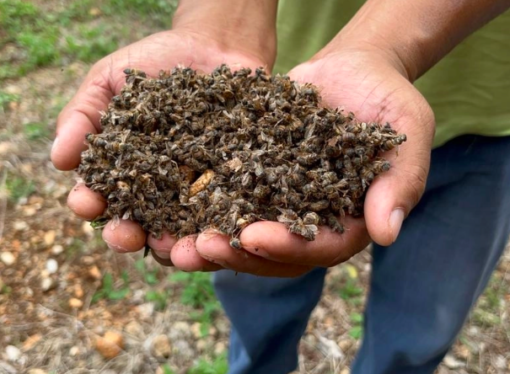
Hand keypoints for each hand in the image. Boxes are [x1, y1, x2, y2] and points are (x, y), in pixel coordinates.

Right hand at [52, 29, 271, 271]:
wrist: (215, 47)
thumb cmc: (156, 62)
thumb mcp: (110, 79)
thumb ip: (82, 115)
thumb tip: (58, 159)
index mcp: (123, 171)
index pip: (100, 197)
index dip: (90, 203)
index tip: (87, 202)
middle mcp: (158, 190)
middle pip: (138, 226)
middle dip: (127, 236)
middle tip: (127, 236)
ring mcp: (196, 193)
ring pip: (182, 233)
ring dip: (175, 248)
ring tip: (174, 248)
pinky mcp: (232, 189)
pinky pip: (227, 216)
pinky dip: (222, 230)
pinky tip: (220, 233)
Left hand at [194, 47, 434, 275]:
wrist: (350, 71)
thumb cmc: (386, 98)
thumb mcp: (406, 130)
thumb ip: (401, 181)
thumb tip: (387, 235)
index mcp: (350, 221)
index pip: (321, 247)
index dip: (288, 246)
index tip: (253, 236)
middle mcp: (312, 221)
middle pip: (276, 254)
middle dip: (238, 254)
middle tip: (200, 247)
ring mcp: (282, 204)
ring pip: (245, 237)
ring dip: (212, 244)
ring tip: (175, 245)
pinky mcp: (256, 181)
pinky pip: (228, 201)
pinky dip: (202, 209)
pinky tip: (170, 210)